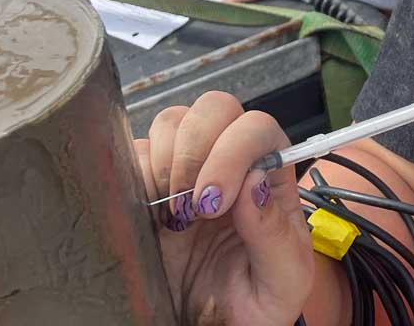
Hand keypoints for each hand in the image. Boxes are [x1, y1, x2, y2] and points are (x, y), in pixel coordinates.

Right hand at [136, 91, 313, 324]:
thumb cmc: (259, 303)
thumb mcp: (283, 279)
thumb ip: (275, 235)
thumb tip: (254, 182)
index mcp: (272, 176)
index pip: (257, 127)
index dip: (234, 152)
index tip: (216, 202)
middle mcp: (230, 162)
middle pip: (215, 109)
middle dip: (196, 150)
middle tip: (191, 208)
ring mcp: (186, 171)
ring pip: (171, 122)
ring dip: (165, 163)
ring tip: (173, 217)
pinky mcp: (145, 188)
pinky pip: (130, 154)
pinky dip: (133, 177)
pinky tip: (148, 216)